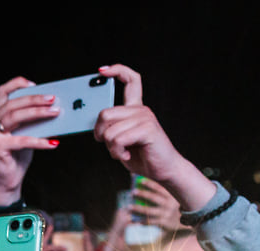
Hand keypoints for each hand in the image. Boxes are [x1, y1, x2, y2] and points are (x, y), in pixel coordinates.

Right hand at [0, 76, 60, 205]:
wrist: (8, 181)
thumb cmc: (16, 157)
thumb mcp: (25, 133)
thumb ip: (31, 121)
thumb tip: (52, 108)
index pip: (2, 93)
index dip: (16, 84)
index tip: (33, 84)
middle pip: (12, 104)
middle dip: (34, 99)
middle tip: (52, 99)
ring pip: (15, 117)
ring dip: (37, 113)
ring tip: (55, 112)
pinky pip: (21, 140)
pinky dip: (39, 141)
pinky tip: (53, 143)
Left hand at [92, 65, 214, 211]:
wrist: (163, 170)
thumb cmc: (141, 156)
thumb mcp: (120, 141)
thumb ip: (110, 129)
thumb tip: (96, 128)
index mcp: (135, 109)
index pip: (130, 80)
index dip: (116, 71)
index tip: (101, 71)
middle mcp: (141, 110)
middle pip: (105, 114)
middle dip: (99, 133)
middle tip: (108, 145)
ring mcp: (145, 118)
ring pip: (109, 131)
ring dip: (111, 148)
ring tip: (123, 152)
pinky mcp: (147, 129)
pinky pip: (118, 140)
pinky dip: (118, 152)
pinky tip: (127, 155)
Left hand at [129, 176, 182, 230]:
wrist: (186, 221)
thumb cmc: (173, 207)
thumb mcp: (171, 198)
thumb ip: (161, 193)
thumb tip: (143, 185)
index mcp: (170, 195)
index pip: (159, 188)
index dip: (149, 183)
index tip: (139, 181)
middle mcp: (169, 203)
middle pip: (153, 198)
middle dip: (142, 194)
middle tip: (132, 192)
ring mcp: (166, 213)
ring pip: (150, 211)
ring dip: (138, 208)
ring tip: (129, 207)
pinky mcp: (164, 222)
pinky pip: (151, 222)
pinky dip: (142, 221)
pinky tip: (134, 220)